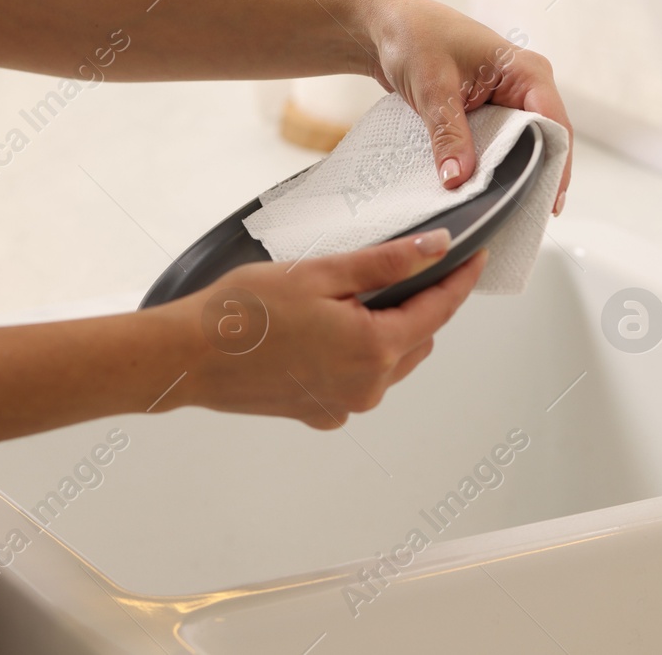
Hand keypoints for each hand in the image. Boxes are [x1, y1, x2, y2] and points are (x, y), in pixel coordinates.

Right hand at [165, 230, 484, 427]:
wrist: (188, 356)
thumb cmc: (245, 312)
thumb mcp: (321, 273)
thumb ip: (386, 263)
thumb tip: (436, 248)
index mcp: (374, 350)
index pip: (438, 310)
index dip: (459, 279)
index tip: (473, 256)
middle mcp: (367, 388)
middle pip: (417, 338)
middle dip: (418, 302)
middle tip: (400, 265)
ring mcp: (344, 406)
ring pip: (390, 361)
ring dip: (387, 330)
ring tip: (351, 295)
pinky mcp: (320, 413)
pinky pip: (358, 380)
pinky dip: (357, 354)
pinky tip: (323, 330)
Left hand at [362, 0, 573, 213]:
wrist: (386, 25)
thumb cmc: (414, 37)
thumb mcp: (433, 88)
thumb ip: (449, 135)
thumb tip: (459, 180)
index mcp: (527, 70)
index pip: (554, 124)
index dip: (555, 164)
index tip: (546, 202)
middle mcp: (525, 85)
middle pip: (544, 140)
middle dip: (534, 175)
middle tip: (522, 213)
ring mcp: (508, 98)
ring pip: (522, 145)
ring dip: (510, 172)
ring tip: (505, 208)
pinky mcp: (489, 110)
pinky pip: (499, 143)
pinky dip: (491, 163)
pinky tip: (483, 189)